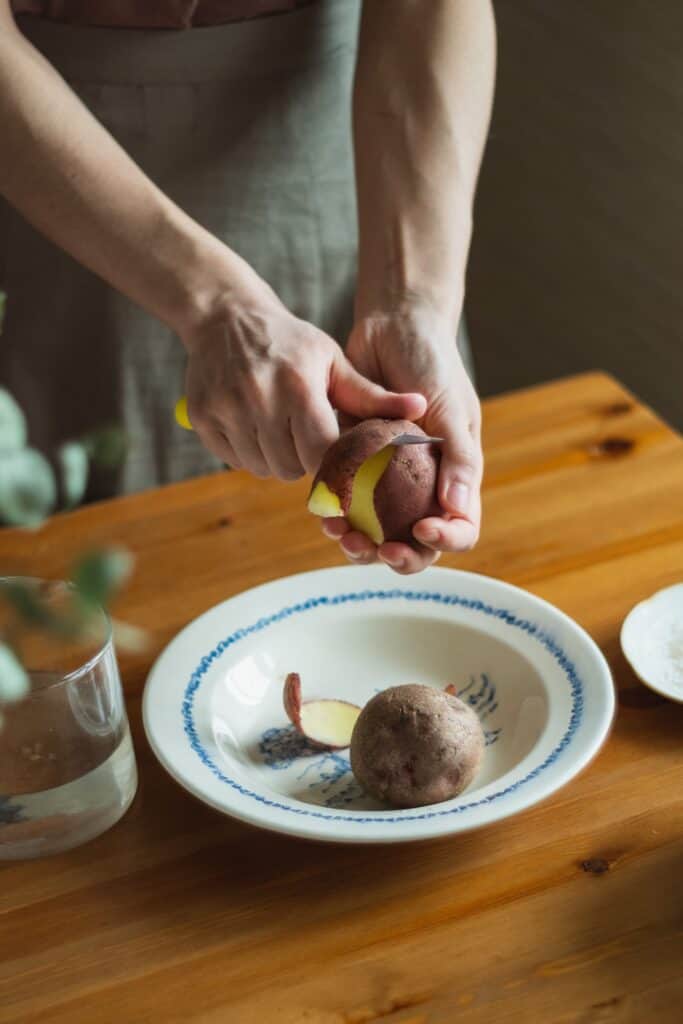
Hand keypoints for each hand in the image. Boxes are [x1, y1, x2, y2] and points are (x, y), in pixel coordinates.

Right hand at [182, 283, 425, 478]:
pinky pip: (233, 460)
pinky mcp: (201, 417)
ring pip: (262, 468)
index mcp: (299, 386)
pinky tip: (254, 427)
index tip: (339, 460)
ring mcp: (225, 408)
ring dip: (276, 460)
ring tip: (281, 431)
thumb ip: (373, 395)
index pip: (322, 452)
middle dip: (304, 462)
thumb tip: (420, 408)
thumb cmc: (292, 343)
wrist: (226, 317)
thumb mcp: (333, 361)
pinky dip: (248, 454)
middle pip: (291, 467)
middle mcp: (259, 398)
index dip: (333, 464)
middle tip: (307, 440)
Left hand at [322, 306, 481, 572]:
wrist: (393, 326)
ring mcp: (387, 479)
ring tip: (340, 533)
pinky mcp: (353, 464)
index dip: (444, 540)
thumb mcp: (452, 408)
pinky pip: (345, 502)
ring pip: (376, 531)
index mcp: (454, 477)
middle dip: (395, 554)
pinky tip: (322, 512)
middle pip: (414, 542)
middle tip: (375, 548)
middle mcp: (422, 485)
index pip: (459, 527)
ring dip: (360, 542)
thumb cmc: (433, 363)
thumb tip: (457, 509)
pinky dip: (336, 513)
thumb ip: (458, 458)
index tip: (420, 529)